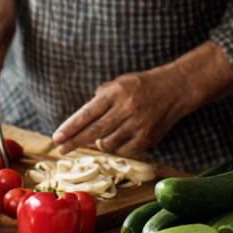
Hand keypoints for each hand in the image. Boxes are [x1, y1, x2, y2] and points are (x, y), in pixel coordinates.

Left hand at [53, 70, 185, 156]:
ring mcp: (138, 125)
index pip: (87, 114)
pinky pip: (123, 149)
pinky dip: (116, 146)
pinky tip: (118, 137)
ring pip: (108, 144)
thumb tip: (81, 120)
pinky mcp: (147, 138)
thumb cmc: (141, 86)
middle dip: (75, 142)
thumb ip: (100, 99)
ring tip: (101, 136)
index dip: (70, 128)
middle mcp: (127, 109)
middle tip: (61, 149)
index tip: (57, 137)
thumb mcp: (118, 83)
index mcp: (116, 93)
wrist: (174, 89)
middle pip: (94, 132)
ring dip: (99, 142)